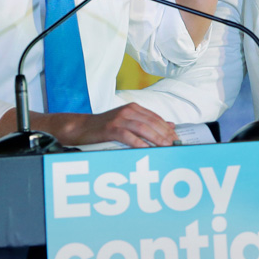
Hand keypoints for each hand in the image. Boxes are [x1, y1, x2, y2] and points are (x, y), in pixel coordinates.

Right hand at [52, 103, 178, 148]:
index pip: (156, 118)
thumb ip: (147, 122)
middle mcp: (128, 111)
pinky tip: (146, 150)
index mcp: (133, 108)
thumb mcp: (127, 122)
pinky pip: (128, 136)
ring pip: (143, 128)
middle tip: (174, 146)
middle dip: (165, 135)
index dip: (167, 128)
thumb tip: (170, 125)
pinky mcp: (111, 128)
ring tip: (165, 148)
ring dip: (156, 139)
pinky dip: (139, 143)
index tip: (177, 139)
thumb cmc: (105, 127)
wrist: (81, 127)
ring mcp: (119, 119)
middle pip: (152, 122)